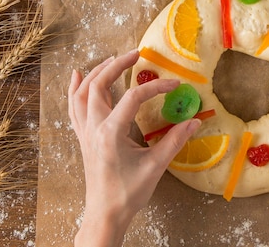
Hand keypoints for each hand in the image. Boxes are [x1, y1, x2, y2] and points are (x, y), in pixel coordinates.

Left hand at [68, 49, 200, 246]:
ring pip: (82, 93)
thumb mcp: (156, 166)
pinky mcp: (83, 138)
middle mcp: (93, 128)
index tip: (173, 84)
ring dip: (96, 73)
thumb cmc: (128, 193)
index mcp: (111, 133)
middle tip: (135, 55)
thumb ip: (175, 141)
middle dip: (117, 66)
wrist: (105, 214)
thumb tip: (195, 121)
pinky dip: (75, 89)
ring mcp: (85, 132)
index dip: (155, 87)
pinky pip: (74, 107)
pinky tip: (78, 76)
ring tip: (111, 59)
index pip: (133, 98)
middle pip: (99, 86)